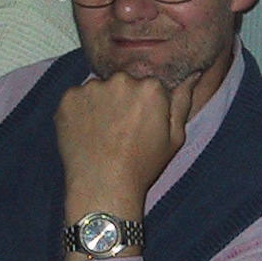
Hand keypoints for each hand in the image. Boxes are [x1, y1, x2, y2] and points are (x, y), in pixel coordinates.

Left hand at [55, 72, 199, 219]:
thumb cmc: (142, 165)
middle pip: (122, 83)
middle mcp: (121, 80)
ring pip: (98, 90)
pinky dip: (79, 112)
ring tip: (101, 134)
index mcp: (150, 87)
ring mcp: (92, 88)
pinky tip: (86, 134)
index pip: (148, 86)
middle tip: (119, 131)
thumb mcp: (174, 137)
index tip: (139, 126)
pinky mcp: (68, 98)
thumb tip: (193, 75)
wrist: (103, 186)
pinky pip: (76, 98)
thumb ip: (182, 101)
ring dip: (100, 104)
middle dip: (121, 100)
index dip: (144, 106)